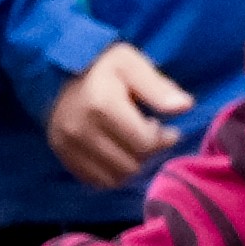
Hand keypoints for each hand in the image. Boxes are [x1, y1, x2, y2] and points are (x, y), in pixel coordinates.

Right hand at [47, 42, 191, 188]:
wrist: (58, 71)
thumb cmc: (104, 67)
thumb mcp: (133, 64)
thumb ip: (158, 87)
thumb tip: (185, 106)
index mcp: (101, 105)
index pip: (145, 144)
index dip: (162, 138)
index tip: (161, 125)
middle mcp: (80, 129)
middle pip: (132, 165)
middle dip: (147, 153)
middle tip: (147, 134)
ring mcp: (68, 146)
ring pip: (116, 178)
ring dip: (131, 165)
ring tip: (131, 142)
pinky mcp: (62, 156)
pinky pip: (96, 181)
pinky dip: (112, 172)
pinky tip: (116, 151)